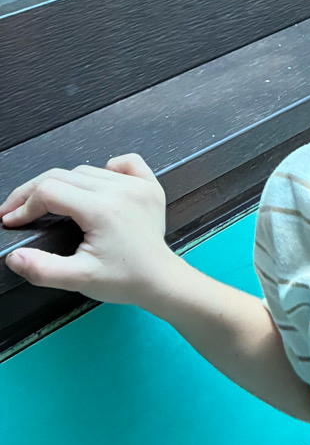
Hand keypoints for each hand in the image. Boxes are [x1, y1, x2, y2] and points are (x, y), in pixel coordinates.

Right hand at [1, 154, 180, 306]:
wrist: (160, 281)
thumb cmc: (126, 279)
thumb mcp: (78, 279)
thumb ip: (42, 269)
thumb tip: (15, 257)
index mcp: (102, 210)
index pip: (48, 191)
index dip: (24, 206)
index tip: (12, 220)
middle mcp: (120, 191)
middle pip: (61, 175)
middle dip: (32, 192)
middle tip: (17, 210)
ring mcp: (137, 185)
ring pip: (85, 171)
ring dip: (63, 184)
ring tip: (48, 204)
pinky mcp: (149, 186)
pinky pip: (124, 163)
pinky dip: (105, 169)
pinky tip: (95, 184)